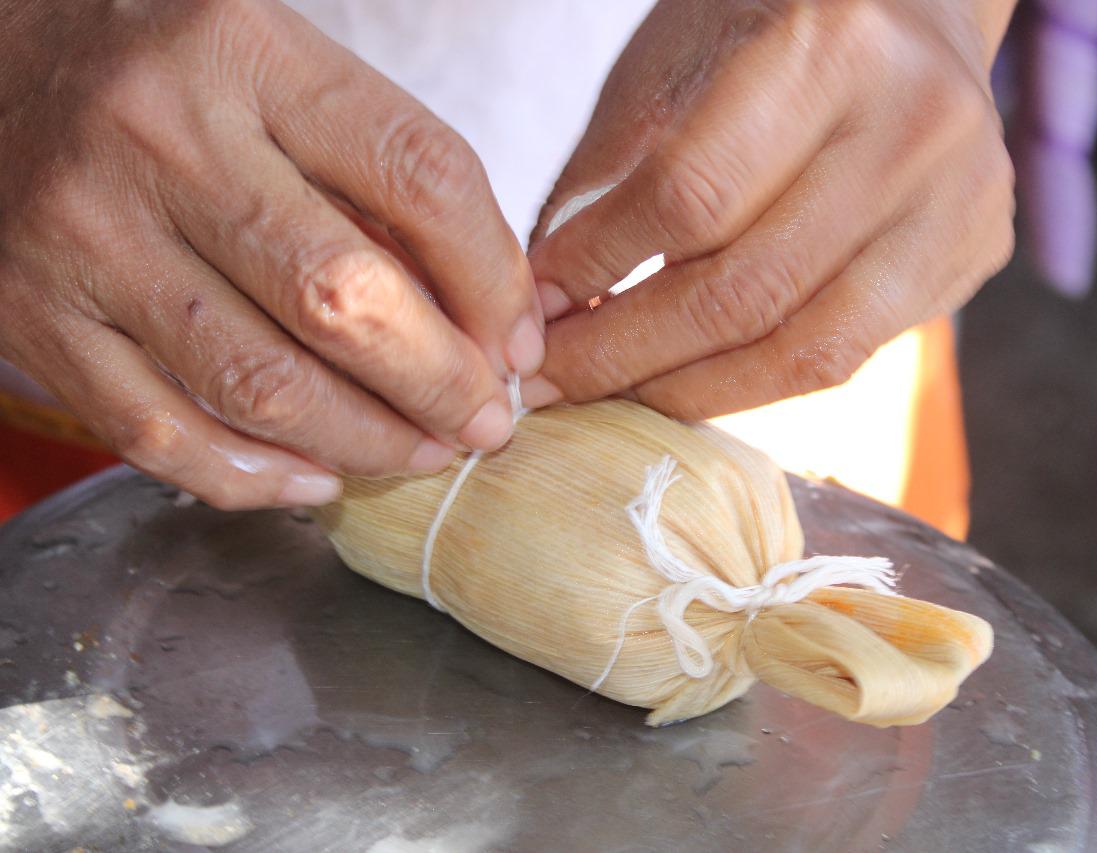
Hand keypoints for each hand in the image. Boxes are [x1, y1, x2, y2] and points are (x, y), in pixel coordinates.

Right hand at [0, 0, 543, 508]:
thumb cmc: (163, 66)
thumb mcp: (278, 69)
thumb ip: (375, 177)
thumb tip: (488, 320)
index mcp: (245, 52)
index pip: (418, 176)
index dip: (494, 280)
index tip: (517, 341)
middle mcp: (157, 137)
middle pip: (342, 297)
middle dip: (440, 383)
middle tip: (483, 420)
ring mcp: (83, 232)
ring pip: (258, 383)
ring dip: (365, 441)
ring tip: (419, 450)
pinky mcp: (29, 313)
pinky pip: (158, 430)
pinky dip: (252, 476)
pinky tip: (316, 477)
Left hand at [527, 0, 1015, 418]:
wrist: (915, 10)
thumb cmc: (770, 28)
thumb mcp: (673, 62)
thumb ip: (610, 176)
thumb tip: (546, 307)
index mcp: (830, 46)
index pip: (692, 196)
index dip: (598, 266)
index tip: (530, 311)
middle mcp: (914, 127)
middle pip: (746, 289)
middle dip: (625, 353)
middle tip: (545, 385)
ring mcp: (959, 201)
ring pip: (803, 348)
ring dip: (685, 389)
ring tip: (608, 396)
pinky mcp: (973, 255)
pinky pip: (844, 356)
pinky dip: (751, 383)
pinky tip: (685, 383)